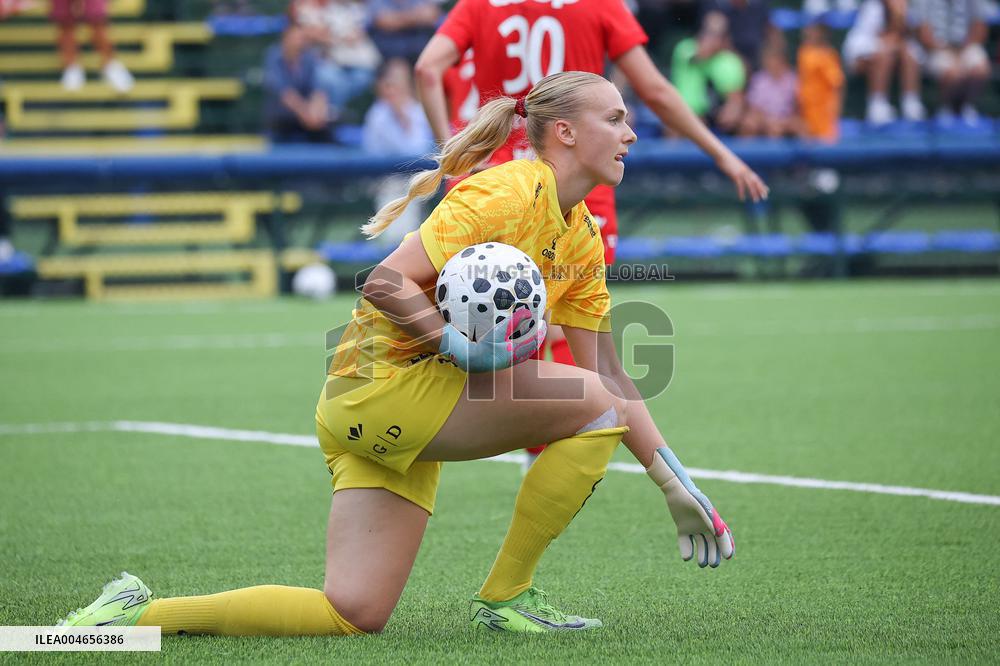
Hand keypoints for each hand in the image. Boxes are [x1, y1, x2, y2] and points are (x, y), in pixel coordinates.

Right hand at [439, 308, 543, 372]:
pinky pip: (521, 354)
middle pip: (533, 346)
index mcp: (516, 351)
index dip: (541, 330)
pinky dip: (525, 346)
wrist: (472, 360)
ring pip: (528, 351)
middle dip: (539, 336)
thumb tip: (528, 313)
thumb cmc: (484, 344)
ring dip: (533, 341)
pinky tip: (521, 341)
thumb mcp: (499, 330)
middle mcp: (516, 358)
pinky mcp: (506, 362)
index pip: (534, 340)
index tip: (543, 321)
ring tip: (533, 332)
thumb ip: (513, 321)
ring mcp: (511, 361)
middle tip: (541, 326)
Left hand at [646, 446, 734, 567]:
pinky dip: (687, 549)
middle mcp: (705, 525)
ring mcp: (693, 527)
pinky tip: (687, 557)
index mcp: (713, 521)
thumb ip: (713, 522)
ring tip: (702, 564)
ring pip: (700, 544)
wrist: (676, 490)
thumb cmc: (693, 498)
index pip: (723, 537)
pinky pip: (686, 541)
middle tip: (712, 564)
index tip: (729, 556)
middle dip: (714, 555)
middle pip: (712, 543)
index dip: (727, 546)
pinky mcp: (682, 528)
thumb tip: (723, 535)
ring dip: (702, 555)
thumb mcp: (704, 510)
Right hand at [717, 152, 768, 202]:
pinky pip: (740, 185)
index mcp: (746, 169)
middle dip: (761, 190)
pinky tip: (742, 198)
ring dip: (753, 193)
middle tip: (765, 198)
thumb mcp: (733, 166)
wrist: (721, 154)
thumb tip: (736, 174)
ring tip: (755, 200)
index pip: (756, 178)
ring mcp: (741, 173)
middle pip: (756, 182)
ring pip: (750, 184)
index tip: (767, 191)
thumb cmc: (725, 159)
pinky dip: (742, 192)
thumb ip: (736, 170)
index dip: (762, 185)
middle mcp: (746, 171)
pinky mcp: (735, 175)